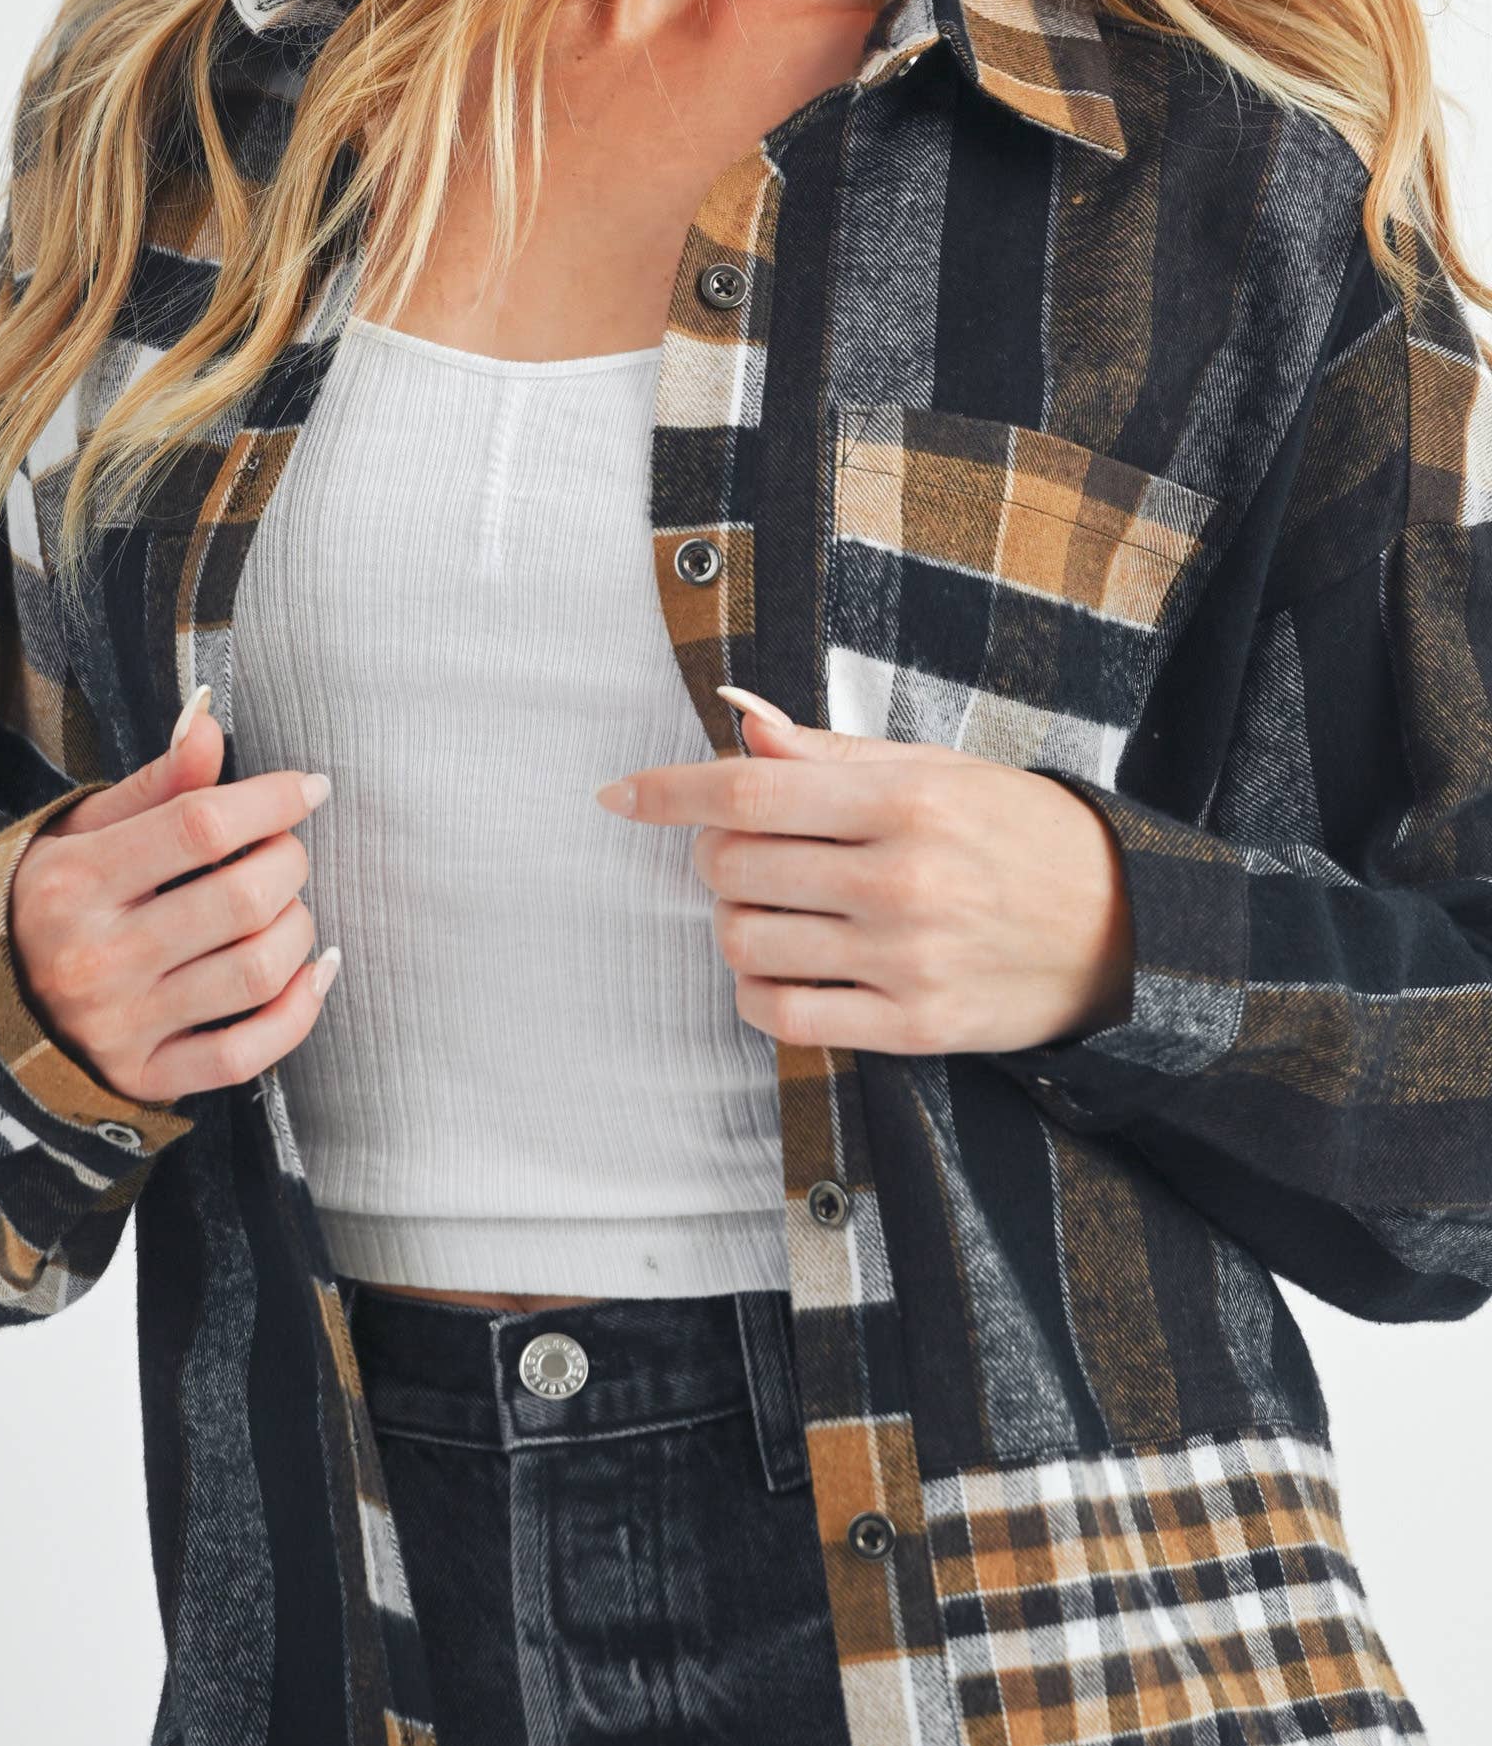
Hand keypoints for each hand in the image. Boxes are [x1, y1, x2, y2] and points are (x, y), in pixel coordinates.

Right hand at [9, 690, 338, 1104]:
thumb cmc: (52, 901)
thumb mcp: (83, 830)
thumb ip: (156, 783)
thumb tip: (208, 723)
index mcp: (74, 881)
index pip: (199, 826)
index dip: (271, 800)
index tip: (308, 789)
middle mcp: (95, 958)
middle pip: (241, 900)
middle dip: (288, 863)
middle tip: (283, 852)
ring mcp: (121, 1026)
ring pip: (257, 973)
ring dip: (298, 930)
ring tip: (285, 908)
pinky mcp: (145, 1079)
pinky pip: (248, 1055)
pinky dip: (299, 1011)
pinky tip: (311, 973)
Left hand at [594, 690, 1133, 1056]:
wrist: (1124, 929)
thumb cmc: (1017, 834)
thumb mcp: (933, 771)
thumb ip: (827, 754)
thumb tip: (736, 716)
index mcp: (904, 802)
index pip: (749, 792)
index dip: (668, 791)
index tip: (620, 796)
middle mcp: (900, 880)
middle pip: (735, 866)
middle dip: (713, 853)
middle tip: (743, 849)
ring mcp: (905, 961)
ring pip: (746, 942)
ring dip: (732, 920)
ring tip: (770, 905)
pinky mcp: (913, 1028)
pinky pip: (785, 1017)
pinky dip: (756, 991)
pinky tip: (776, 968)